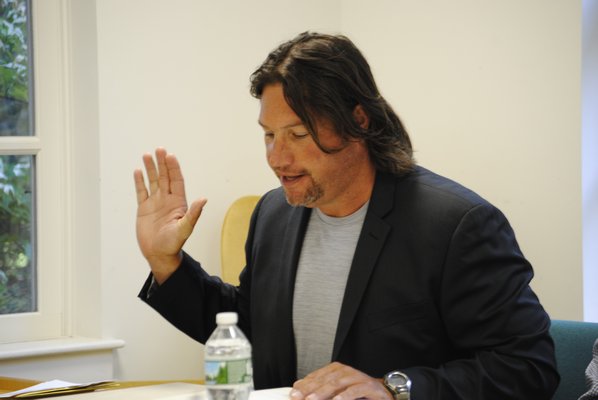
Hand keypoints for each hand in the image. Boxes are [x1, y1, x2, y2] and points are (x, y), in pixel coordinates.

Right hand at [134, 148, 206, 282]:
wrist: (159, 254)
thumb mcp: (185, 228)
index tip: (170, 156)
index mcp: (179, 202)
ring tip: (146, 155)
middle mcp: (167, 200)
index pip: (176, 180)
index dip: (174, 168)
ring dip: (150, 169)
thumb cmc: (174, 243)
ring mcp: (155, 203)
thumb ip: (193, 213)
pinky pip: (141, 192)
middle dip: (162, 163)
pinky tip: (138, 171)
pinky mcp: (144, 209)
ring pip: (153, 181)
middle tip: (159, 149)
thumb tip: (204, 199)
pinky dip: (139, 181)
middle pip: (165, 177)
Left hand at [290, 362, 391, 399]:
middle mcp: (345, 371)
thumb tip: (298, 388)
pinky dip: (344, 396)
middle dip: (310, 389)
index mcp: (336, 370)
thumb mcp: (337, 391)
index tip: (293, 394)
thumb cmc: (358, 392)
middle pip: (324, 379)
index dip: (304, 385)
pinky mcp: (368, 386)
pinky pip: (354, 391)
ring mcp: (357, 377)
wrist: (383, 393)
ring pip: (337, 383)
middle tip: (299, 397)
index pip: (317, 376)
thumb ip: (321, 389)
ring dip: (323, 392)